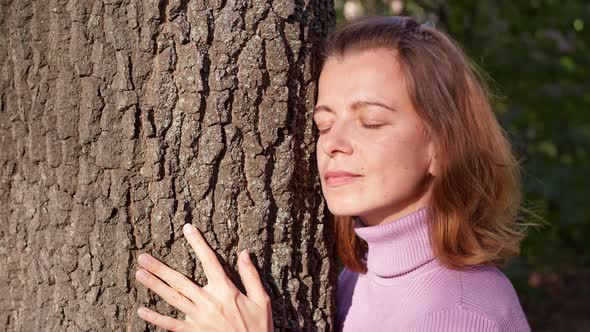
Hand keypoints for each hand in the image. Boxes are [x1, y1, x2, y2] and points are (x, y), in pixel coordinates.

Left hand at [135, 223, 272, 331]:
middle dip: (160, 268)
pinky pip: (170, 325)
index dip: (198, 243)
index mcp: (226, 291)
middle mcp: (208, 302)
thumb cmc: (258, 327)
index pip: (209, 260)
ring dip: (154, 286)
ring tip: (139, 274)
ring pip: (172, 298)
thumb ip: (251, 275)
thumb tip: (244, 253)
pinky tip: (142, 310)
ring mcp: (198, 319)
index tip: (188, 228)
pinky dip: (155, 318)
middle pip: (180, 280)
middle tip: (143, 257)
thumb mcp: (261, 300)